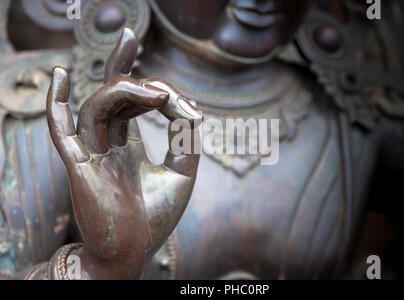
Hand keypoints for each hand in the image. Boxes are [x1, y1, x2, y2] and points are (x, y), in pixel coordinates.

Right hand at [46, 28, 202, 279]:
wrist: (132, 254)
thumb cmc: (155, 218)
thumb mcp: (182, 173)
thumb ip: (187, 139)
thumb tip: (191, 106)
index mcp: (126, 145)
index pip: (131, 105)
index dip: (153, 90)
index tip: (184, 103)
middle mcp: (106, 144)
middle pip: (110, 96)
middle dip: (123, 66)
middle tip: (136, 39)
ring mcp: (91, 153)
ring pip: (97, 107)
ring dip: (123, 89)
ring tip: (155, 91)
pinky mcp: (80, 166)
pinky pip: (61, 130)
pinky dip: (56, 103)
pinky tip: (58, 75)